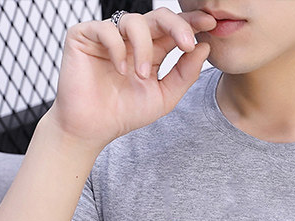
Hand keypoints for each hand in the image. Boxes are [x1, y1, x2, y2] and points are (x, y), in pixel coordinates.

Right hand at [46, 7, 217, 150]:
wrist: (92, 128)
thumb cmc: (124, 113)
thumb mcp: (164, 96)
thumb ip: (184, 74)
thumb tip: (203, 47)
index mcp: (151, 51)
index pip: (173, 29)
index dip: (191, 23)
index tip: (210, 25)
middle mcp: (131, 39)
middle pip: (159, 16)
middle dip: (177, 26)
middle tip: (187, 43)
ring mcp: (109, 35)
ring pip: (135, 21)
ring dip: (144, 48)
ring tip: (141, 75)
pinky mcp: (84, 35)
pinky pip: (107, 29)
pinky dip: (117, 48)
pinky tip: (120, 69)